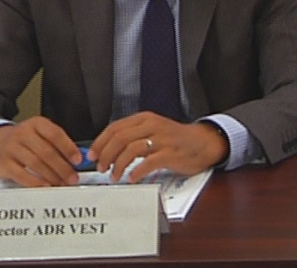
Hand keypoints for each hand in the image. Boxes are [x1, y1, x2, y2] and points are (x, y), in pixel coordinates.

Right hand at [0, 117, 81, 186]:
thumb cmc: (25, 140)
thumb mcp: (40, 133)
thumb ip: (57, 143)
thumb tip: (76, 159)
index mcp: (36, 123)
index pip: (55, 134)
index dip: (68, 148)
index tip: (78, 160)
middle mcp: (23, 133)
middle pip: (46, 151)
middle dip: (62, 167)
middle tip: (72, 177)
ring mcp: (11, 148)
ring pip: (36, 164)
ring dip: (52, 176)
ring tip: (62, 183)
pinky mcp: (3, 164)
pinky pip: (22, 175)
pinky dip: (36, 182)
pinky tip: (46, 186)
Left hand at [88, 112, 227, 182]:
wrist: (203, 142)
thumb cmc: (175, 139)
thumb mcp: (153, 130)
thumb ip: (133, 136)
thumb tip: (107, 150)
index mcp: (145, 119)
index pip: (115, 128)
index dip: (100, 142)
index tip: (92, 155)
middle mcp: (152, 126)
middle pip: (120, 138)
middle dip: (106, 155)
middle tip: (101, 168)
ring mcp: (162, 140)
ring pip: (131, 149)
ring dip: (118, 165)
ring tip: (114, 176)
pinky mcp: (170, 154)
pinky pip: (148, 162)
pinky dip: (137, 171)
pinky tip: (132, 178)